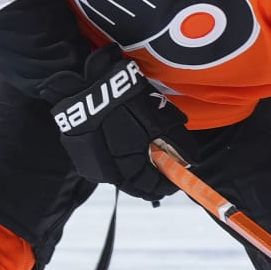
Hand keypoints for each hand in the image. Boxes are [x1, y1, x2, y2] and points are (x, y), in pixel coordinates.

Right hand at [41, 45, 187, 200]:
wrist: (87, 82)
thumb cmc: (127, 99)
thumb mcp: (161, 118)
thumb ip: (179, 144)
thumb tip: (192, 161)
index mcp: (127, 165)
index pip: (150, 186)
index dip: (165, 185)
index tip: (175, 181)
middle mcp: (106, 170)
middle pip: (132, 186)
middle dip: (149, 182)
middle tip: (162, 174)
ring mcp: (89, 162)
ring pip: (117, 176)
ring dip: (132, 173)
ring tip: (146, 160)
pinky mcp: (79, 152)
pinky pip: (102, 165)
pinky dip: (116, 162)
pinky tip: (125, 150)